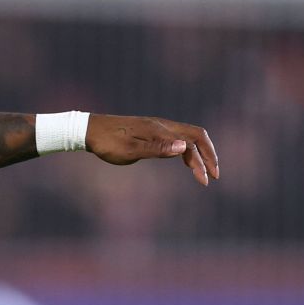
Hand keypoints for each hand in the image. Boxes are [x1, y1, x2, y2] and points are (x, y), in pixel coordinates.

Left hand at [87, 115, 220, 185]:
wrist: (89, 130)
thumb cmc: (107, 143)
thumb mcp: (130, 151)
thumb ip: (157, 149)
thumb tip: (184, 148)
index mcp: (160, 129)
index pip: (193, 141)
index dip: (205, 159)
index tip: (208, 179)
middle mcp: (162, 125)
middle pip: (196, 136)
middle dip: (208, 155)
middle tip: (214, 176)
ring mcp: (157, 127)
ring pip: (186, 137)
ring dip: (197, 154)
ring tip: (201, 173)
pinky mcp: (151, 131)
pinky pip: (175, 138)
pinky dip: (185, 150)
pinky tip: (184, 161)